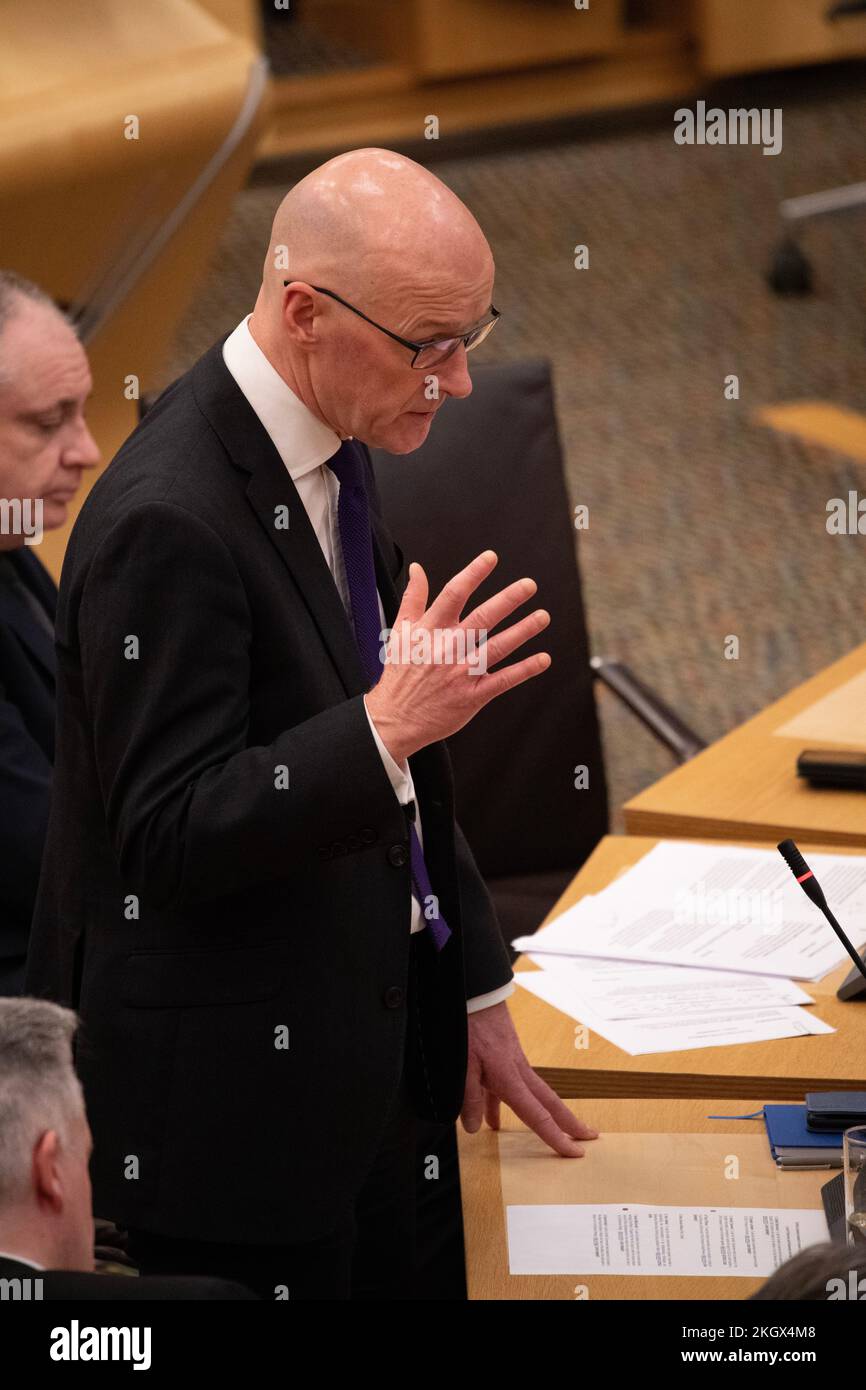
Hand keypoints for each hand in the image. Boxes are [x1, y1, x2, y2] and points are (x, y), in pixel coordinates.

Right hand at [364, 550, 549, 764]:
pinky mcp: (472, 696)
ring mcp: (461, 673)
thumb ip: (413, 598)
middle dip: (507, 600)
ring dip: (522, 631)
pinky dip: (524, 670)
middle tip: (529, 585)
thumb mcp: (400, 632)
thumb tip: (418, 568)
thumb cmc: (400, 674)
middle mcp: (447, 649)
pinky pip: (502, 680)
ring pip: (496, 648)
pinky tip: (543, 659)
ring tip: (543, 616)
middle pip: (481, 619)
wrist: (394, 719)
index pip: (453, 595)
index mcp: (429, 630)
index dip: (473, 574)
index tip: (491, 557)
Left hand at [461, 1002, 598, 1155]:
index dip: (556, 1137)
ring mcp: (514, 1062)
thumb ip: (469, 1098)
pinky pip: (511, 1086)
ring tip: (551, 1133)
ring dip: (544, 1114)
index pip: (538, 1116)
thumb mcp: (463, 1065)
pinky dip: (506, 1105)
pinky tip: (494, 1120)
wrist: (476, 994)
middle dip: (569, 1123)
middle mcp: (519, 1071)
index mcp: (510, 1078)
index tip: (575, 1152)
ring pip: (532, 1095)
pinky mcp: (505, 1055)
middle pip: (549, 1103)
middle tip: (590, 1138)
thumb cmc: (470, 1027)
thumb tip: (476, 1127)